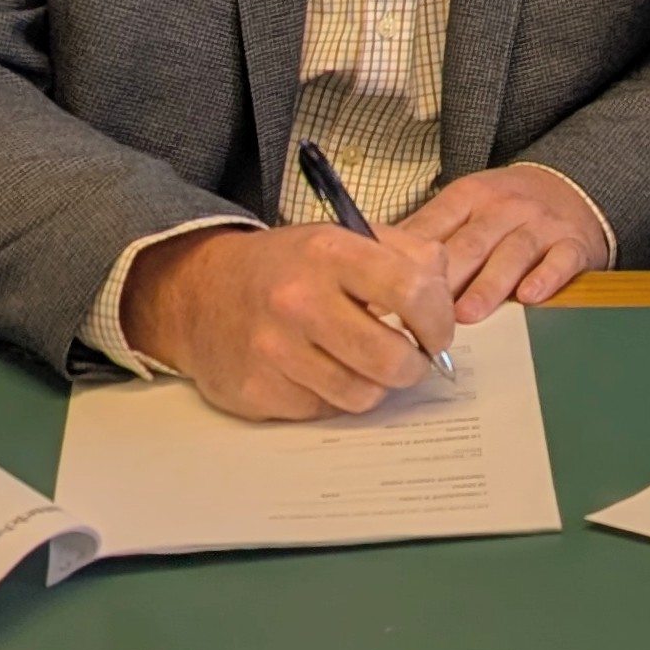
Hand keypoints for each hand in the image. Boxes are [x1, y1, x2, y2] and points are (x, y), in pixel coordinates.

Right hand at [121, 221, 456, 421]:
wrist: (201, 293)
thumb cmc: (286, 267)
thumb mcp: (343, 238)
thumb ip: (406, 254)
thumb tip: (447, 293)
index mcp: (330, 253)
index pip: (412, 291)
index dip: (439, 320)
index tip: (439, 331)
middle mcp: (300, 301)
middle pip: (392, 358)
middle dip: (416, 365)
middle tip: (414, 358)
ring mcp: (275, 350)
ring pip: (363, 394)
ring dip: (377, 385)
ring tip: (369, 363)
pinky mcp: (259, 391)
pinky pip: (324, 411)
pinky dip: (335, 396)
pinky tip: (324, 371)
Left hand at [395, 163, 609, 324]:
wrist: (571, 187)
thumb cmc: (503, 209)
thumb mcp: (464, 206)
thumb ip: (427, 234)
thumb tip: (375, 270)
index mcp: (469, 196)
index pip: (434, 226)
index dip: (407, 261)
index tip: (383, 292)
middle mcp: (505, 207)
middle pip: (471, 243)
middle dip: (446, 279)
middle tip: (420, 314)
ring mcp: (541, 225)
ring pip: (512, 254)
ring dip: (489, 284)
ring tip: (467, 314)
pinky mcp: (573, 244)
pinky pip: (560, 260)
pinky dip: (546, 278)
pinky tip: (530, 297)